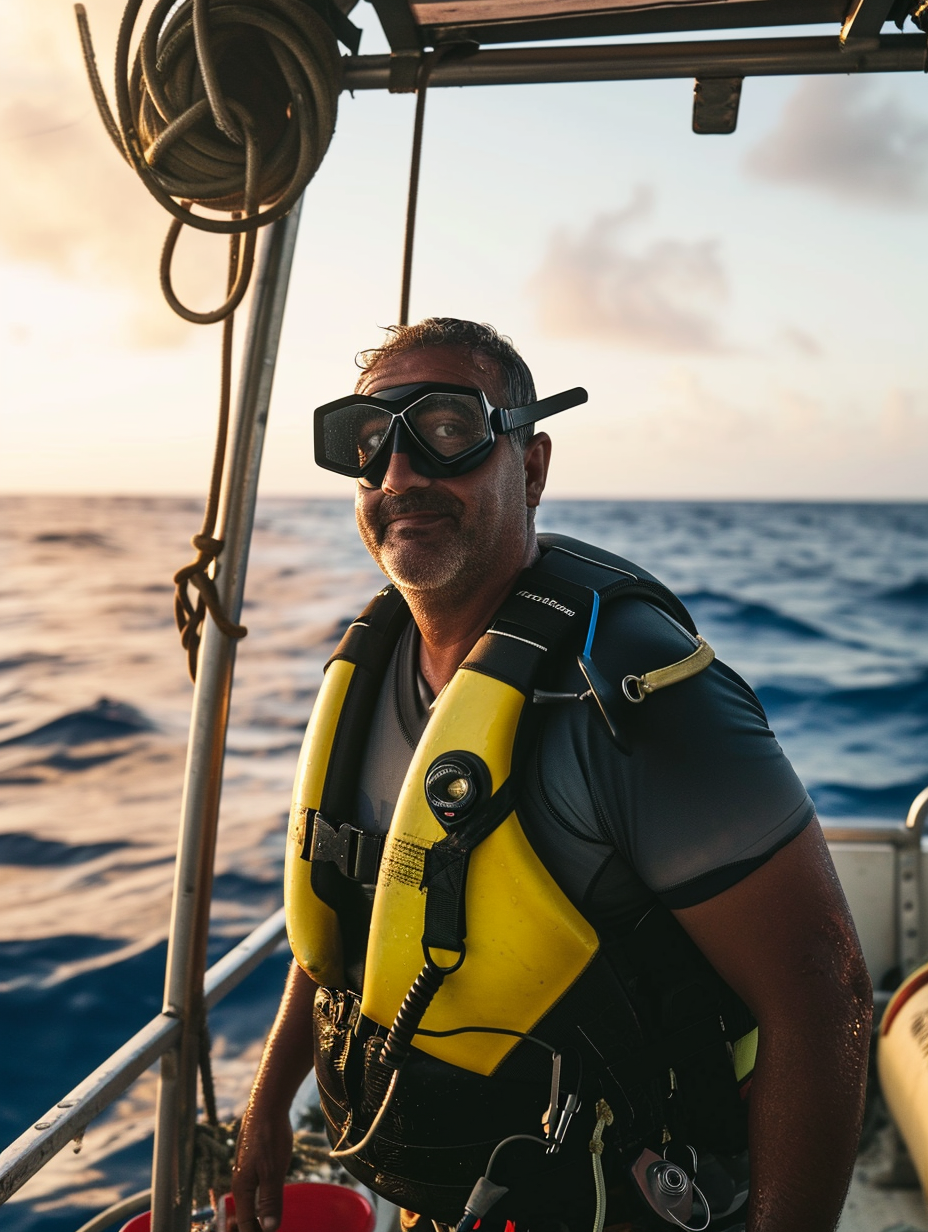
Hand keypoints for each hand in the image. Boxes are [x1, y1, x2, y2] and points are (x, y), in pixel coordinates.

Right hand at [230, 1101, 293, 1231]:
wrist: (267, 1105)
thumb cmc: (270, 1136)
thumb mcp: (274, 1171)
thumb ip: (270, 1200)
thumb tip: (270, 1229)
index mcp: (242, 1188)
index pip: (246, 1224)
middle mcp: (240, 1181)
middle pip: (243, 1216)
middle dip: (253, 1228)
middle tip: (268, 1230)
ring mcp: (245, 1171)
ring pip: (247, 1202)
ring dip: (256, 1216)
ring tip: (266, 1225)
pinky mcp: (251, 1162)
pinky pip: (252, 1190)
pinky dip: (258, 1202)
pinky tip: (266, 1202)